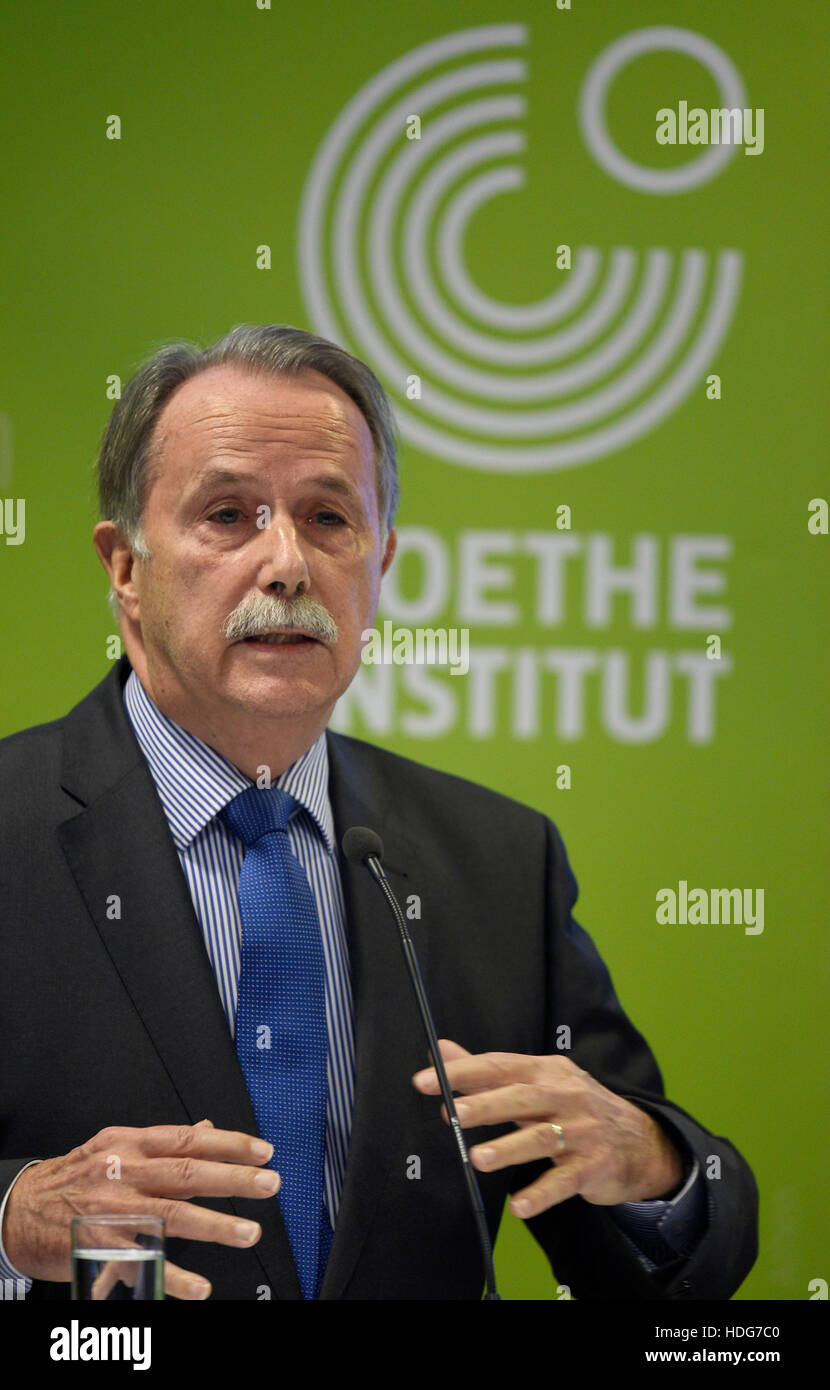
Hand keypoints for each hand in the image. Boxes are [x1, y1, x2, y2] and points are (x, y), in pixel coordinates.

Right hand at [2, 1120, 280, 1299]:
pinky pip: (141, 1262)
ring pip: (171, 1215)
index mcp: (131, 1144)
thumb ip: (163, 1143)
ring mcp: (112, 1210)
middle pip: (187, 1173)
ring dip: (215, 1225)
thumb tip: (207, 1128)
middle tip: (269, 1183)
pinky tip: (198, 1285)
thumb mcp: (116, 1147)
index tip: (262, 1151)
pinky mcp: (99, 1246)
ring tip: (248, 1232)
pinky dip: (171, 1275)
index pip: (189, 1139)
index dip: (229, 1143)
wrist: (19, 1208)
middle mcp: (124, 1172)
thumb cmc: (73, 1177)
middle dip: (233, 1178)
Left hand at [413, 1040, 683, 1219]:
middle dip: (485, 1105)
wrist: (641, 1141)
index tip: (426, 1082)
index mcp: (548, 1071)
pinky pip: (564, 1181)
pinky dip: (542, 1194)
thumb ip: (487, 1071)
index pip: (501, 1066)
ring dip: (509, 1148)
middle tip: (453, 1114)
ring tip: (479, 1159)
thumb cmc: (576, 1109)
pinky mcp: (593, 1166)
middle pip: (521, 1097)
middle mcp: (566, 1095)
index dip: (464, 1072)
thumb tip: (441, 1051)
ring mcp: (582, 1130)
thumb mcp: (538, 1082)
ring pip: (541, 1138)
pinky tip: (520, 1206)